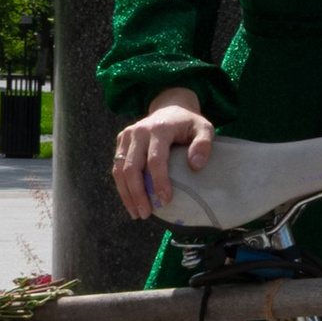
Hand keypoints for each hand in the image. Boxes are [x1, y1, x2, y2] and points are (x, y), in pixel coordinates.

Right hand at [112, 93, 213, 220]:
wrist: (169, 106)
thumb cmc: (188, 123)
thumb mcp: (204, 129)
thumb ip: (203, 145)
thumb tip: (195, 166)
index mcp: (159, 128)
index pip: (155, 159)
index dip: (159, 182)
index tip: (166, 201)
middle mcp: (139, 131)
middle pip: (132, 167)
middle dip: (137, 193)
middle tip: (146, 214)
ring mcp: (127, 135)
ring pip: (120, 169)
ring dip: (127, 194)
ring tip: (137, 213)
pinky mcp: (121, 141)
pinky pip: (117, 167)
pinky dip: (122, 187)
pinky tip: (131, 201)